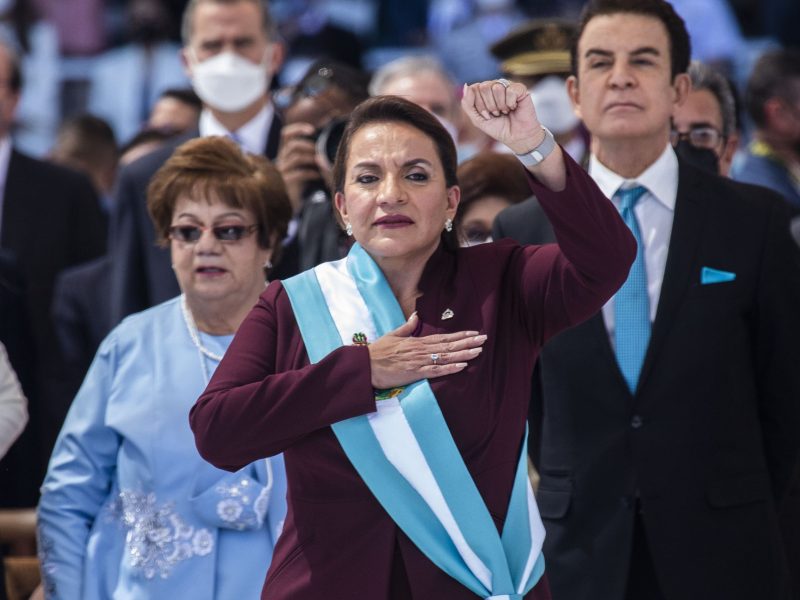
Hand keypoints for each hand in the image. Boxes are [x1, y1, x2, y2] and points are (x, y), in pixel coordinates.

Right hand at [275, 122, 322, 212]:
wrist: (288, 206)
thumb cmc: (298, 185)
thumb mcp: (302, 167)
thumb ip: (310, 156)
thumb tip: (324, 150)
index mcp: (284, 154)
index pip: (285, 134)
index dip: (297, 129)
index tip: (312, 130)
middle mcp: (280, 161)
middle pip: (292, 145)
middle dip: (308, 146)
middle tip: (319, 151)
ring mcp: (282, 172)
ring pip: (296, 158)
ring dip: (311, 158)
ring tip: (320, 163)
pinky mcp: (286, 184)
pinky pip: (299, 174)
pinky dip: (311, 173)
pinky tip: (318, 176)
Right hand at [368, 313, 486, 388]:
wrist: (366, 365)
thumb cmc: (378, 351)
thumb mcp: (393, 335)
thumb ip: (407, 327)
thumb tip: (416, 316)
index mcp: (417, 341)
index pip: (443, 337)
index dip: (460, 335)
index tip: (473, 333)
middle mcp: (421, 350)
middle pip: (449, 346)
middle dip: (467, 342)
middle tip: (483, 339)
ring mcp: (419, 361)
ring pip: (446, 357)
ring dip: (463, 354)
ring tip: (478, 351)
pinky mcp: (415, 373)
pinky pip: (436, 371)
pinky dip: (450, 369)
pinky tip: (462, 366)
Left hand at [461, 80, 544, 154]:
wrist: (516, 137)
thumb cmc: (498, 128)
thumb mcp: (477, 119)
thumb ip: (468, 104)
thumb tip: (466, 86)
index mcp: (484, 92)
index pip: (474, 89)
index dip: (479, 105)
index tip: (487, 115)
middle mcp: (495, 85)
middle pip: (484, 87)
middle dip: (489, 105)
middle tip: (496, 113)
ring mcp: (508, 85)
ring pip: (497, 87)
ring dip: (500, 105)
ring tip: (505, 111)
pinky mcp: (520, 89)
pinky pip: (510, 90)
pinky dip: (511, 103)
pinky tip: (514, 108)